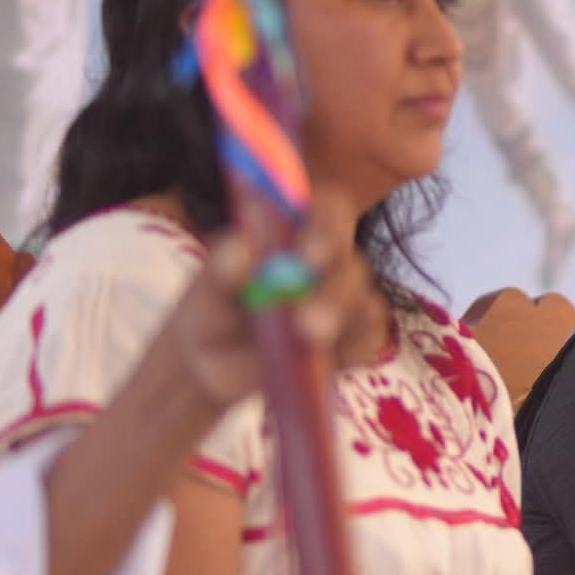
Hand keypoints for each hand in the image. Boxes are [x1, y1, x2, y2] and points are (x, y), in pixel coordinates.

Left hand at [164, 189, 386, 409]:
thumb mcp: (206, 294)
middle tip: (306, 316)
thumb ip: (220, 271)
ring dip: (338, 318)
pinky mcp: (355, 338)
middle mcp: (329, 259)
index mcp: (297, 230)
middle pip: (350, 260)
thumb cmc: (213, 313)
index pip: (330, 209)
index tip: (306, 253)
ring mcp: (346, 299)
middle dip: (332, 286)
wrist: (215, 365)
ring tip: (308, 339)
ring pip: (363, 301)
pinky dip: (351, 348)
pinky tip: (324, 359)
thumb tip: (242, 247)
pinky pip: (368, 338)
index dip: (327, 225)